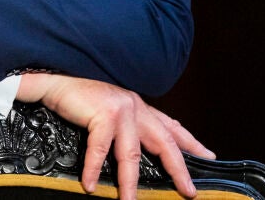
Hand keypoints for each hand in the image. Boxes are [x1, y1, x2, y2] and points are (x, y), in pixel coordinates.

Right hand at [17, 73, 212, 199]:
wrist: (55, 76)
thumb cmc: (78, 94)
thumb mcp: (110, 109)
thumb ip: (125, 125)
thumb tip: (130, 153)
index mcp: (138, 105)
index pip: (171, 125)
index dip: (191, 142)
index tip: (209, 157)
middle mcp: (135, 106)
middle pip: (165, 142)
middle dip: (179, 169)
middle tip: (189, 192)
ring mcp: (121, 109)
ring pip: (131, 154)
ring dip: (130, 182)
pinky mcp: (104, 114)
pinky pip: (100, 149)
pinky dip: (93, 169)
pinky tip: (89, 184)